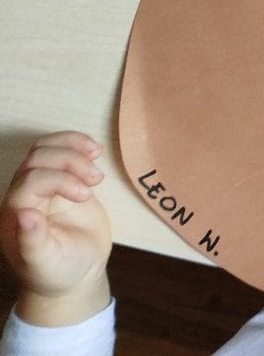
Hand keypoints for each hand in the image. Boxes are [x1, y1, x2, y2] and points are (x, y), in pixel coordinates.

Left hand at [1, 132, 112, 326]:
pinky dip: (77, 144)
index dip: (60, 179)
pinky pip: (60, 150)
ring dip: (73, 147)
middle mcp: (22, 196)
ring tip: (97, 157)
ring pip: (46, 148)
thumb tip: (25, 214)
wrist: (76, 272)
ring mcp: (41, 186)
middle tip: (97, 179)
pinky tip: (94, 152)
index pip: (32, 180)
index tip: (86, 195)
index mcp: (14, 216)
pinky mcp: (60, 180)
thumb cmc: (57, 272)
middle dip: (70, 161)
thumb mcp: (45, 263)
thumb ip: (33, 242)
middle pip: (37, 158)